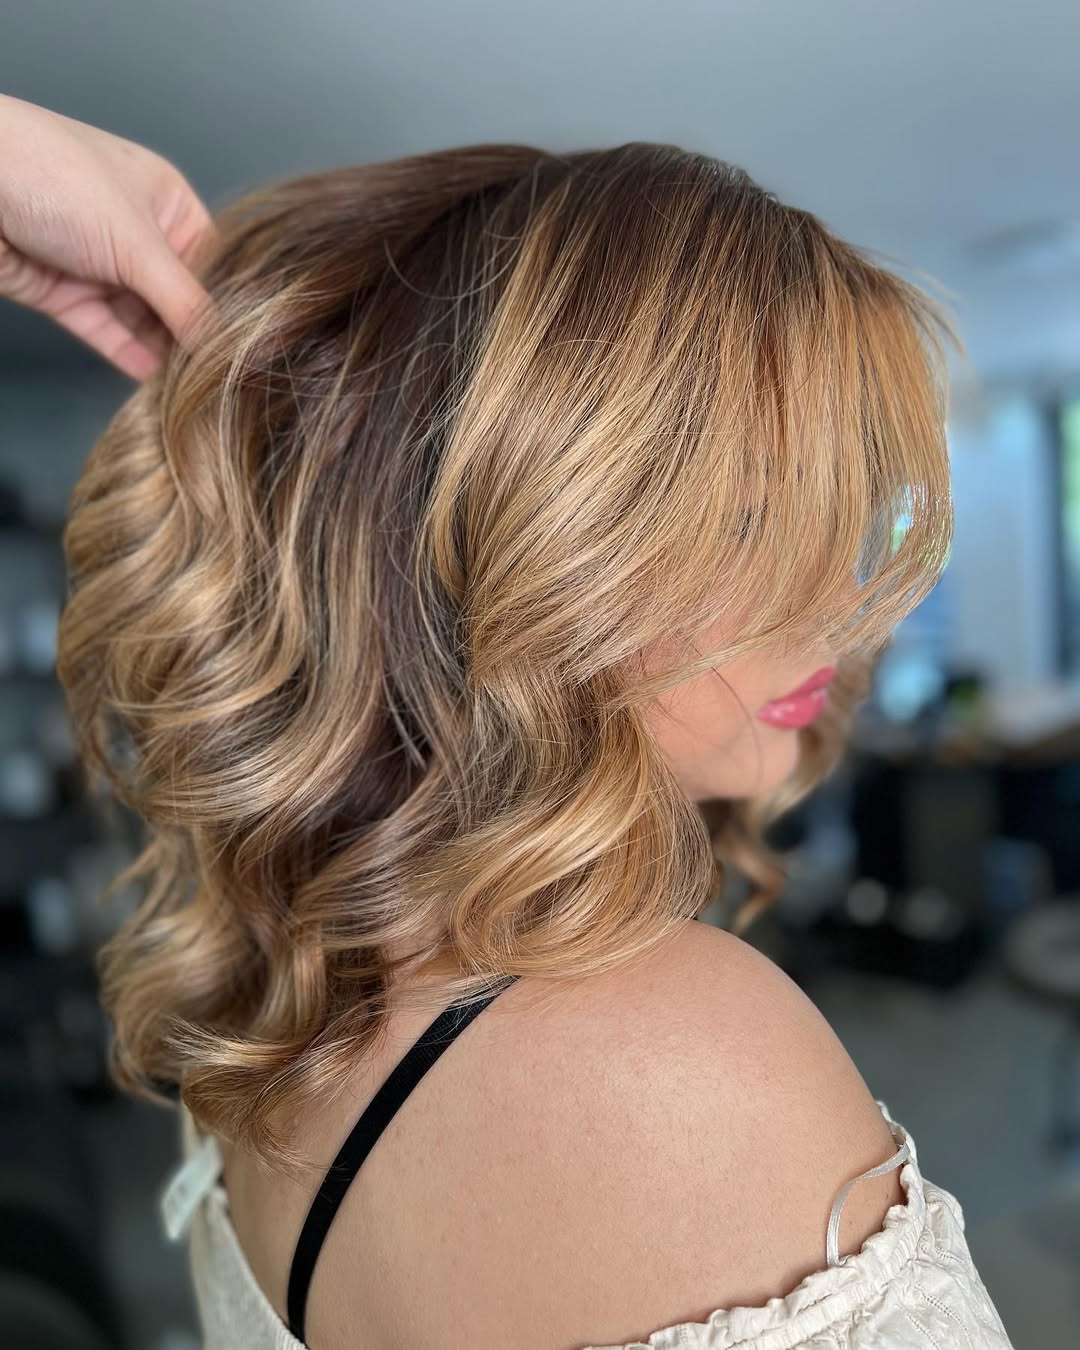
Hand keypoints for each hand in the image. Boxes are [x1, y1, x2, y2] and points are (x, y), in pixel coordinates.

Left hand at [0, 93, 214, 379]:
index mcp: (165, 201)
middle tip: (222, 379)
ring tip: (192, 388)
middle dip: (195, 335)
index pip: (212, 264)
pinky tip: (156, 382)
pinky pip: (108, 333)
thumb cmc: (51, 176)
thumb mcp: (136, 242)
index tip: (248, 349)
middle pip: (179, 297)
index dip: (229, 305)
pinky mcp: (66, 294)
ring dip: (164, 353)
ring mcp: (99, 265)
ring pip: (144, 320)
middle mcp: (136, 233)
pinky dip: (130, 356)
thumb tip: (225, 347)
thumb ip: (184, 303)